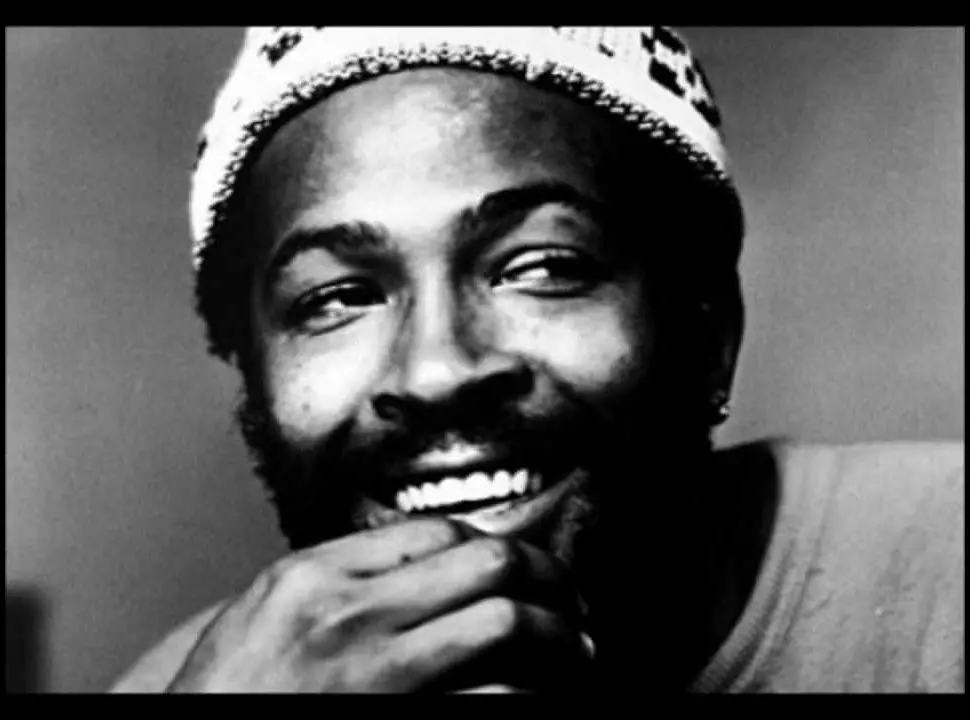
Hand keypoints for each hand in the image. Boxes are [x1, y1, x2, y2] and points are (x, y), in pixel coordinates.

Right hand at [165, 518, 592, 692]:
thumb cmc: (226, 703)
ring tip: (575, 651)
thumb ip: (334, 578)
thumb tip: (416, 559)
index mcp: (314, 576)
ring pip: (507, 623)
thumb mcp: (261, 617)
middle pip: (486, 562)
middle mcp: (350, 614)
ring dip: (559, 638)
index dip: (492, 546)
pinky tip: (540, 699)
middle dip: (546, 577)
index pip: (438, 530)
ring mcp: (379, 674)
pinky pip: (497, 701)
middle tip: (569, 600)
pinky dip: (532, 698)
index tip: (514, 570)